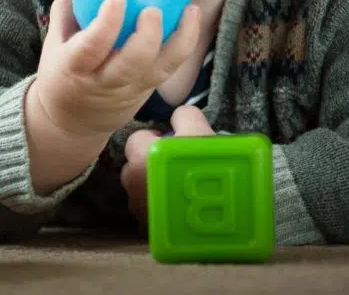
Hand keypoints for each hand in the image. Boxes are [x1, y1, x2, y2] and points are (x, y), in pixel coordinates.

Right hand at [29, 0, 200, 139]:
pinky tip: (192, 15)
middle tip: (154, 8)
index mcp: (76, 68)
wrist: (73, 121)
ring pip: (161, 69)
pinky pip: (170, 67)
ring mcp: (131, 90)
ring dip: (181, 40)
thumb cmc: (62, 67)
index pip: (92, 47)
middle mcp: (105, 82)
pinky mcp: (149, 91)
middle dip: (146, 38)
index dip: (106, 25)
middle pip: (131, 64)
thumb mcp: (55, 38)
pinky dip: (184, 42)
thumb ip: (68, 4)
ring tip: (190, 10)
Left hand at [121, 105, 214, 228]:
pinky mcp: (149, 233)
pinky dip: (160, 212)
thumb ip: (184, 116)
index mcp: (140, 156)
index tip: (172, 142)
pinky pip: (150, 215)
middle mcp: (132, 183)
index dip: (154, 137)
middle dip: (150, 164)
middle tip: (177, 165)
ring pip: (140, 192)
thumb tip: (178, 115)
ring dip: (153, 188)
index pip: (136, 138)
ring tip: (180, 189)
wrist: (216, 219)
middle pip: (134, 167)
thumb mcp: (199, 131)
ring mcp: (139, 210)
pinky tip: (181, 211)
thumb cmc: (205, 169)